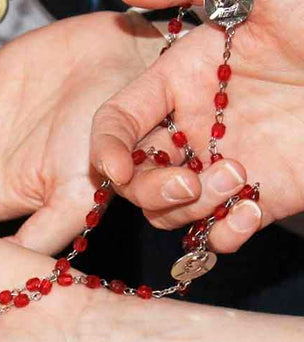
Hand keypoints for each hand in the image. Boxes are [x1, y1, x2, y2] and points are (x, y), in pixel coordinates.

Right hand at [92, 0, 303, 251]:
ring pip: (168, 208)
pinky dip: (224, 235)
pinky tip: (250, 213)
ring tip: (238, 180)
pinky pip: (221, 233)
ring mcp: (227, 163)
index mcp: (182, 78)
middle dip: (146, 188)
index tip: (115, 167)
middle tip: (188, 180)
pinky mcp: (266, 196)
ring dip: (188, 207)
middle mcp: (196, 125)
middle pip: (133, 175)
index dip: (105, 147)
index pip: (117, 121)